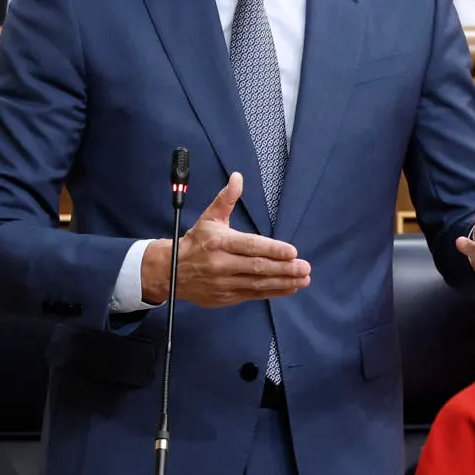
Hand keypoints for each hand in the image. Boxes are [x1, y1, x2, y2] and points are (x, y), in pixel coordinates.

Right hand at [141, 172, 310, 307]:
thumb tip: (238, 177)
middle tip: (304, 267)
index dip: (273, 249)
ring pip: (257, 283)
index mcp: (219, 242)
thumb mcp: (209, 218)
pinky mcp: (225, 297)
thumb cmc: (196, 242)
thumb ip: (227, 199)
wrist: (169, 271)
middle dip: (284, 268)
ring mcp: (223, 283)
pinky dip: (273, 292)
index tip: (292, 251)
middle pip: (257, 267)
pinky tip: (290, 287)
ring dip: (283, 282)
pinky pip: (252, 295)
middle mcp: (221, 264)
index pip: (250, 246)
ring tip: (303, 279)